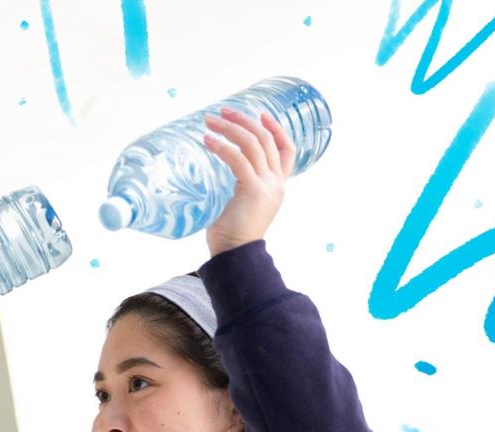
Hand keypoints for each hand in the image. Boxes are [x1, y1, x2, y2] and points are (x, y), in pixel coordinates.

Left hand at [202, 106, 294, 255]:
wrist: (236, 255)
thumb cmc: (232, 232)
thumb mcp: (242, 202)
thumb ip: (241, 184)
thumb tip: (218, 169)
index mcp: (278, 184)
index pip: (287, 149)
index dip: (276, 128)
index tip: (259, 114)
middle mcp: (277, 182)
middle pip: (266, 140)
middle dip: (244, 121)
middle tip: (222, 112)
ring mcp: (267, 186)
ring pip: (253, 145)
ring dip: (230, 129)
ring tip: (210, 122)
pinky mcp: (253, 191)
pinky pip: (238, 160)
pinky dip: (222, 147)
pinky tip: (208, 141)